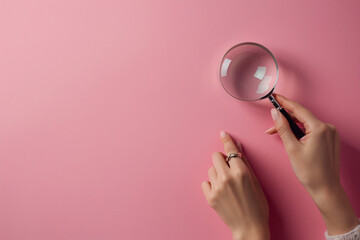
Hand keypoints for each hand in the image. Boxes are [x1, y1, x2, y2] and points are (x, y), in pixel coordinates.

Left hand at [201, 131, 269, 239]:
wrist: (249, 226)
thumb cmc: (257, 204)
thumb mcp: (255, 181)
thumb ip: (244, 162)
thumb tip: (237, 146)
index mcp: (241, 172)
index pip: (231, 151)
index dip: (227, 141)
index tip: (222, 134)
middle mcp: (227, 177)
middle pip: (215, 156)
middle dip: (221, 160)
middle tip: (228, 169)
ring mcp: (217, 188)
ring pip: (210, 169)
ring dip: (217, 173)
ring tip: (226, 184)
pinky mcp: (210, 197)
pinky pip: (205, 182)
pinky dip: (211, 185)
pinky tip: (220, 192)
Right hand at [266, 94, 357, 234]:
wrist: (325, 188)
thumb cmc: (310, 172)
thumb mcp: (292, 148)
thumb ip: (283, 128)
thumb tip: (275, 113)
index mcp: (319, 128)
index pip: (298, 109)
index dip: (284, 101)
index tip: (274, 96)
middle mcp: (328, 128)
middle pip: (301, 116)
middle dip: (285, 117)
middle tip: (271, 118)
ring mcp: (330, 133)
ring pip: (306, 123)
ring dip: (291, 126)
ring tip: (276, 132)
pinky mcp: (329, 139)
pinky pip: (312, 129)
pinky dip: (300, 131)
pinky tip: (290, 136)